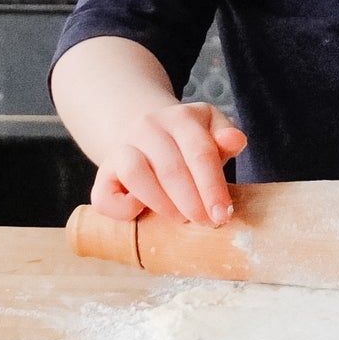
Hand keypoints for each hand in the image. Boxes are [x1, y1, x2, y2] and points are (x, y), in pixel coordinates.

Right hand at [91, 102, 246, 228]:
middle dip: (192, 201)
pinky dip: (123, 210)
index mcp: (180, 117)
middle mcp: (147, 127)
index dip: (212, 186)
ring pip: (136, 174)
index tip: (223, 214)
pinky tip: (142, 212)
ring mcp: (121, 149)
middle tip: (207, 222)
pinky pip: (104, 196)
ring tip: (181, 218)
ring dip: (162, 204)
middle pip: (171, 167)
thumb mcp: (211, 131)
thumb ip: (226, 137)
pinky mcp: (102, 175)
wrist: (145, 134)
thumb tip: (236, 140)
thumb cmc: (187, 141)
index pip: (200, 152)